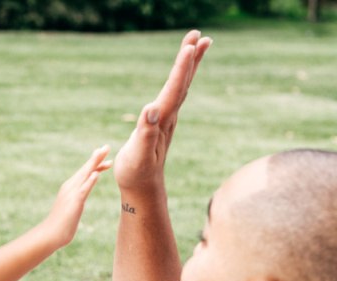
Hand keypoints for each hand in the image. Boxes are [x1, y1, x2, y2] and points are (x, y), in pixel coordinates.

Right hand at [42, 145, 111, 247]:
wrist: (50, 234)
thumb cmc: (61, 224)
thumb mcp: (72, 209)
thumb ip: (76, 201)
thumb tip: (79, 200)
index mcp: (70, 188)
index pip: (85, 172)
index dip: (95, 163)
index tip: (104, 155)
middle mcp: (70, 187)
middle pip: (85, 169)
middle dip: (96, 158)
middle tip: (106, 146)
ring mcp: (71, 194)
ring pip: (85, 175)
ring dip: (94, 164)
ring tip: (102, 153)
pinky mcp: (74, 203)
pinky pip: (83, 190)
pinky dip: (89, 181)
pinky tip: (96, 174)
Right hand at [113, 31, 210, 193]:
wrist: (144, 189)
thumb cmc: (137, 174)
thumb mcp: (139, 155)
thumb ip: (146, 133)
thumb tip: (152, 110)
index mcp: (163, 121)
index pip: (175, 89)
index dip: (182, 67)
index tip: (190, 45)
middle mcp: (169, 117)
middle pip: (183, 82)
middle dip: (191, 59)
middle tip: (199, 35)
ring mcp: (167, 120)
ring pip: (181, 87)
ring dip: (189, 65)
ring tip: (197, 45)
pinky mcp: (162, 123)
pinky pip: (174, 95)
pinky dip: (179, 79)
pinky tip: (180, 76)